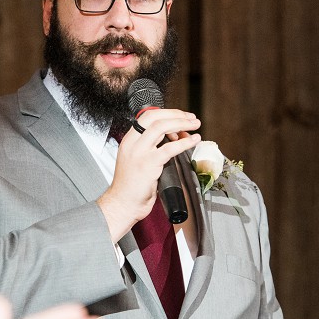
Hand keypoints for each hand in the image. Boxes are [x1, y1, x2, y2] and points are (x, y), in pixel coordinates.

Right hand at [96, 105, 201, 240]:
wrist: (123, 204)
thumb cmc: (131, 188)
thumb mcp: (137, 161)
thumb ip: (150, 148)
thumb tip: (171, 139)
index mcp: (130, 140)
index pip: (148, 116)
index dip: (167, 114)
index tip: (181, 117)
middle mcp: (133, 142)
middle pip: (156, 117)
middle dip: (176, 115)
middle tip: (191, 118)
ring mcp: (140, 152)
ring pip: (162, 127)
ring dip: (182, 124)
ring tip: (195, 125)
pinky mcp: (148, 164)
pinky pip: (169, 148)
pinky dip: (184, 143)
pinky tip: (193, 141)